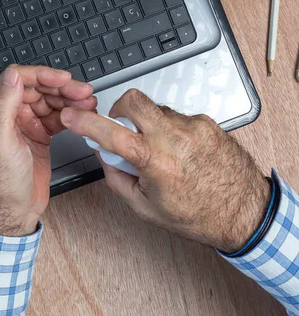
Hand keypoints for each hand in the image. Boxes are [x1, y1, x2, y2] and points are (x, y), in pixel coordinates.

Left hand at [0, 65, 96, 236]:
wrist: (14, 211)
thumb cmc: (1, 183)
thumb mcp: (0, 142)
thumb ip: (4, 106)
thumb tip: (12, 76)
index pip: (16, 80)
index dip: (41, 76)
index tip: (63, 79)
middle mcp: (6, 114)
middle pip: (36, 88)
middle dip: (60, 87)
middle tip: (83, 92)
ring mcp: (23, 124)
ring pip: (48, 101)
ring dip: (69, 99)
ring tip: (87, 101)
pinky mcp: (37, 134)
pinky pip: (56, 116)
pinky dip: (70, 113)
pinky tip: (82, 114)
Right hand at [60, 89, 269, 252]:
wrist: (244, 212)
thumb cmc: (197, 215)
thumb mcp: (144, 207)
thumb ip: (117, 177)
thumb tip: (104, 154)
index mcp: (157, 161)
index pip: (111, 133)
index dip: (85, 122)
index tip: (71, 116)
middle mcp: (176, 138)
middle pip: (134, 100)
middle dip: (119, 107)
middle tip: (121, 125)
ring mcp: (194, 126)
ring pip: (156, 110)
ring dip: (149, 124)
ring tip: (159, 151)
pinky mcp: (208, 123)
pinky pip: (177, 117)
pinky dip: (170, 130)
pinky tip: (179, 151)